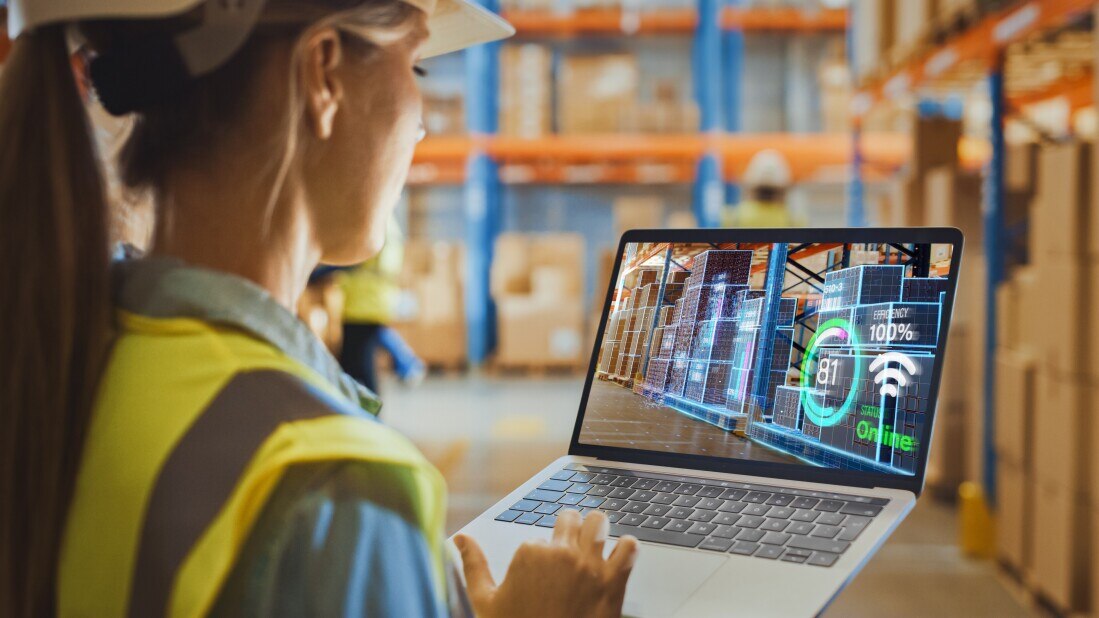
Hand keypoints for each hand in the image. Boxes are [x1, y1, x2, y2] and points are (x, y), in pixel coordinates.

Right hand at [455, 510, 638, 617]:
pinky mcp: (614, 582)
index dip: (540, 551)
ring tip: (594, 542)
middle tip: (568, 549)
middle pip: (571, 518)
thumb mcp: (486, 602)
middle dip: (569, 529)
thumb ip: (474, 565)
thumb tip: (460, 539)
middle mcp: (561, 553)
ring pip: (599, 523)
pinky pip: (629, 548)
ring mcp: (590, 566)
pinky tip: (619, 557)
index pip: (539, 535)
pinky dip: (626, 549)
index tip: (541, 570)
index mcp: (530, 553)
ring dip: (597, 530)